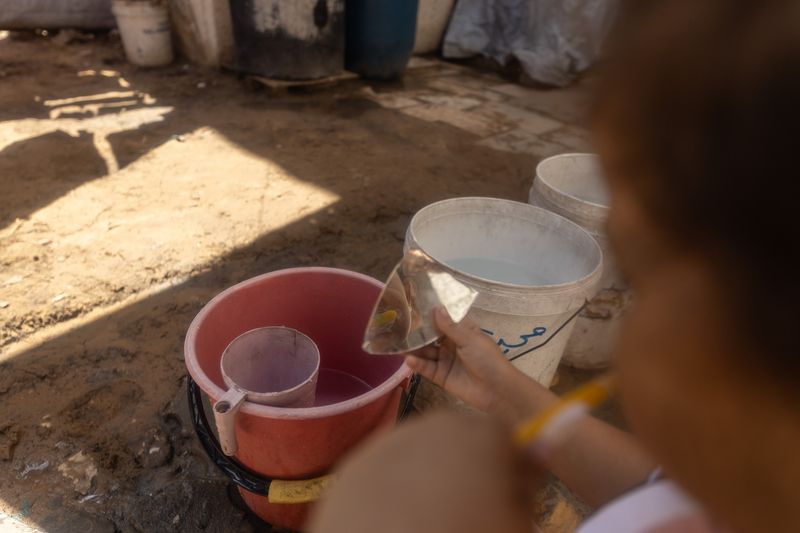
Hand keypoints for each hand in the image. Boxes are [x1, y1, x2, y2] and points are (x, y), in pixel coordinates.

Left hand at [308, 412, 538, 532]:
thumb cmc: (468, 531)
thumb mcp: (516, 518)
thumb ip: (529, 480)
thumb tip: (539, 449)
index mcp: (483, 434)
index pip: (506, 437)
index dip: (510, 466)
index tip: (508, 495)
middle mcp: (437, 424)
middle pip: (462, 438)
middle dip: (468, 466)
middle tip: (469, 507)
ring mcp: (394, 440)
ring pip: (423, 451)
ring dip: (429, 474)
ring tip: (430, 516)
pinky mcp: (359, 461)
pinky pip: (388, 467)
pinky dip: (393, 486)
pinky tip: (397, 516)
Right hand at [404, 308, 516, 412]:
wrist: (497, 391)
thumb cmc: (487, 359)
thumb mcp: (470, 339)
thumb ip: (450, 326)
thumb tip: (436, 308)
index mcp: (463, 331)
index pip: (444, 319)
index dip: (431, 313)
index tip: (413, 304)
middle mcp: (452, 344)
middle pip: (432, 336)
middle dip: (417, 331)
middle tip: (398, 324)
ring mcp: (446, 360)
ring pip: (426, 352)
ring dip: (414, 348)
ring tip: (398, 342)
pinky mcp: (441, 376)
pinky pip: (427, 368)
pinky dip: (417, 364)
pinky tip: (408, 359)